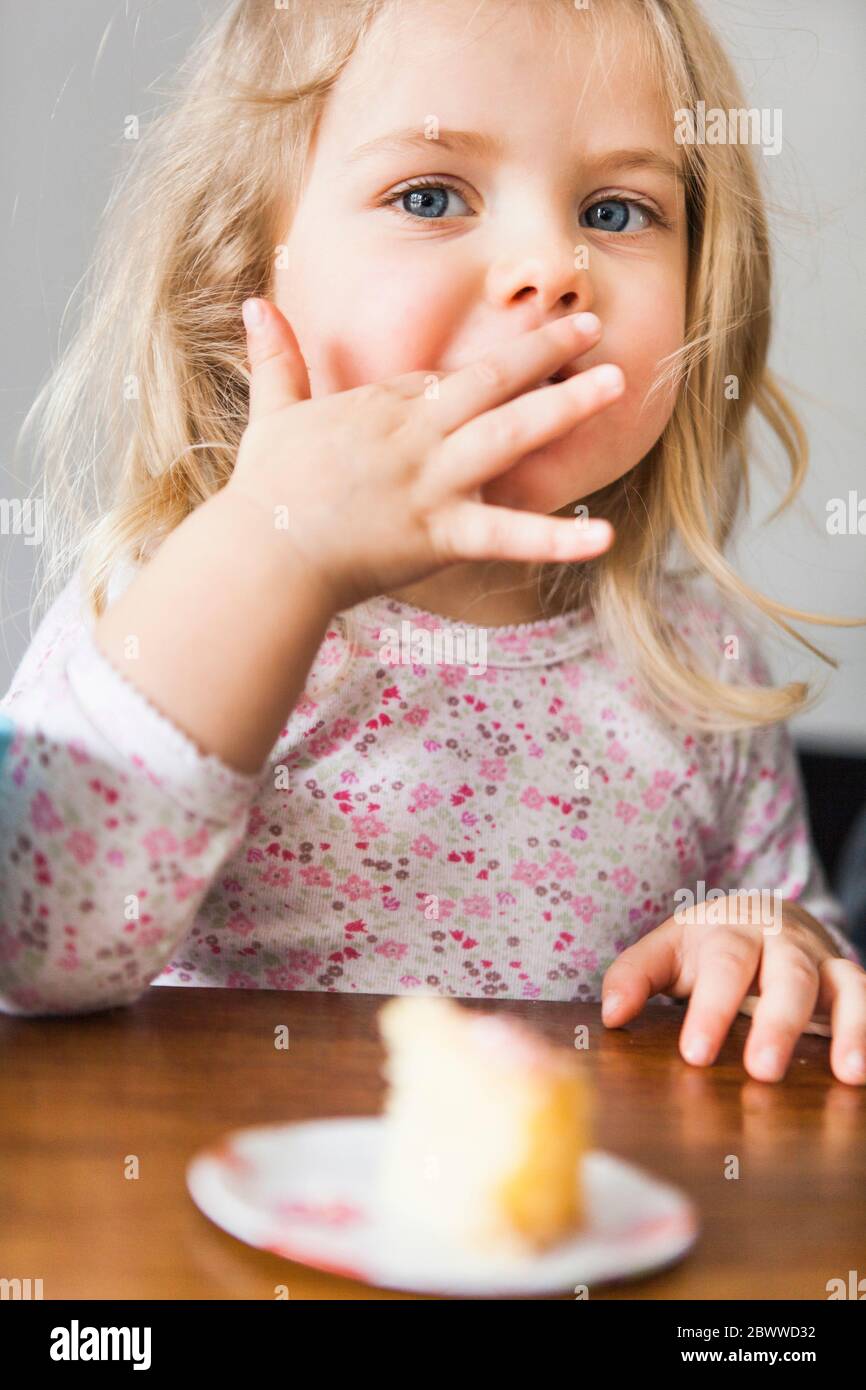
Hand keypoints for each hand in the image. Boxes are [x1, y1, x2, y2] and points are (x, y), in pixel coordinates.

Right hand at [228, 297, 623, 612]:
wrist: (265, 556)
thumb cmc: (266, 492)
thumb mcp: (271, 414)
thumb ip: (276, 360)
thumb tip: (254, 305)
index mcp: (381, 406)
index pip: (439, 381)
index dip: (466, 383)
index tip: (497, 380)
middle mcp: (417, 435)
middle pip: (491, 380)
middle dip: (544, 351)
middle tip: (591, 324)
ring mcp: (434, 481)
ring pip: (510, 433)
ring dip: (566, 406)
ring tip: (617, 383)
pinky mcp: (443, 533)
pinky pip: (507, 535)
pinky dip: (556, 540)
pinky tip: (604, 537)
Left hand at [601, 897, 865, 1084]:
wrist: (762, 915)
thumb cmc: (706, 946)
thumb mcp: (667, 952)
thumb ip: (634, 976)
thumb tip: (611, 1015)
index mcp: (728, 931)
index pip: (721, 968)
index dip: (710, 1010)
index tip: (696, 1056)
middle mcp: (780, 941)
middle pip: (785, 976)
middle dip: (776, 1024)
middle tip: (763, 1071)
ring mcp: (819, 961)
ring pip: (841, 986)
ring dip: (847, 1028)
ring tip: (846, 1074)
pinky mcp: (846, 980)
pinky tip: (864, 1068)